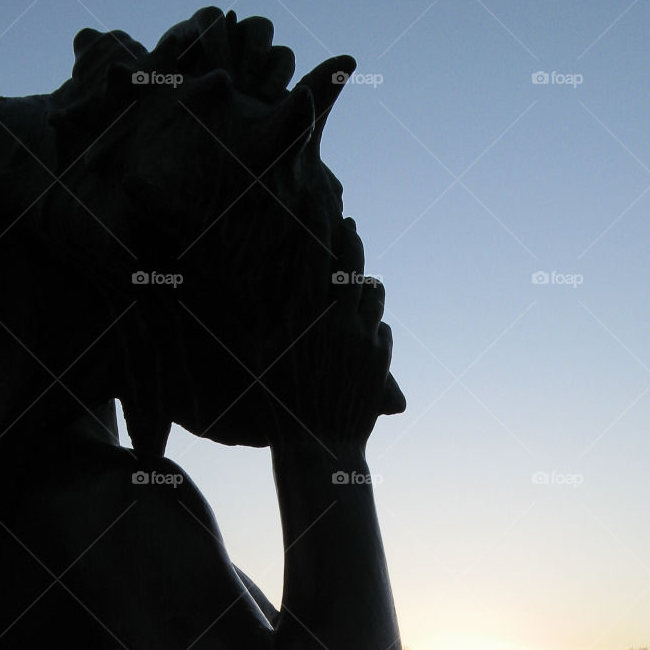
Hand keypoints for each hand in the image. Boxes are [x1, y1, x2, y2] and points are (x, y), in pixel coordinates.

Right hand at [261, 217, 405, 447]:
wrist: (318, 447)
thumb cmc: (281, 403)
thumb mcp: (266, 353)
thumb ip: (272, 314)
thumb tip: (266, 284)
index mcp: (302, 315)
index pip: (316, 252)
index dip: (321, 222)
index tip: (323, 202)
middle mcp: (335, 319)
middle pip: (353, 262)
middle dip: (351, 240)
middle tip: (350, 227)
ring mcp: (362, 337)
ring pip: (374, 291)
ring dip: (367, 285)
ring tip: (359, 284)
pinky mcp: (381, 358)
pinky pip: (383, 328)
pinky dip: (373, 325)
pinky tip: (363, 332)